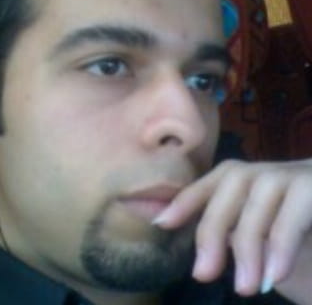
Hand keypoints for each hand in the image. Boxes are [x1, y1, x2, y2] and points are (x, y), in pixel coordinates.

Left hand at [152, 159, 311, 301]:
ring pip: (261, 195)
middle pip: (232, 182)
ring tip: (242, 287)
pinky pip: (296, 209)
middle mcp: (276, 171)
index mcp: (257, 181)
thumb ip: (232, 234)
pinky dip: (281, 242)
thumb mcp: (261, 242)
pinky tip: (272, 275)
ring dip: (249, 243)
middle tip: (204, 273)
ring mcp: (301, 175)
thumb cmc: (305, 246)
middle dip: (213, 226)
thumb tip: (187, 232)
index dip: (188, 197)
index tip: (161, 223)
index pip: (215, 180)